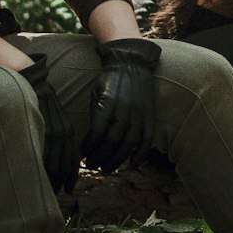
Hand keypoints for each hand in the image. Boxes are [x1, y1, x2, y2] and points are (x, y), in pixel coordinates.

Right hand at [20, 56, 79, 193]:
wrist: (27, 79)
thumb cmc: (36, 101)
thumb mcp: (51, 117)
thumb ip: (54, 135)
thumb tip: (52, 158)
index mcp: (66, 127)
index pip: (72, 156)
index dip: (71, 173)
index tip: (69, 188)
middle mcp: (60, 128)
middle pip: (63, 161)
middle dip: (61, 179)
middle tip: (58, 193)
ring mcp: (47, 128)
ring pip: (52, 158)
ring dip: (50, 176)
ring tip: (46, 189)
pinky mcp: (35, 125)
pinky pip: (39, 150)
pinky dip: (39, 164)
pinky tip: (35, 174)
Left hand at [80, 38, 161, 173]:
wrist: (133, 63)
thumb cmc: (110, 80)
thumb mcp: (96, 92)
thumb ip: (95, 115)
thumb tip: (90, 141)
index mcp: (109, 101)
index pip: (97, 131)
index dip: (88, 147)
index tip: (82, 155)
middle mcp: (125, 108)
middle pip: (112, 141)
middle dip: (100, 157)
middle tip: (92, 165)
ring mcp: (140, 113)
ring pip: (128, 144)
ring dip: (117, 160)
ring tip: (106, 168)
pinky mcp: (150, 116)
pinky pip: (147, 139)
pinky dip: (140, 154)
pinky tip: (132, 164)